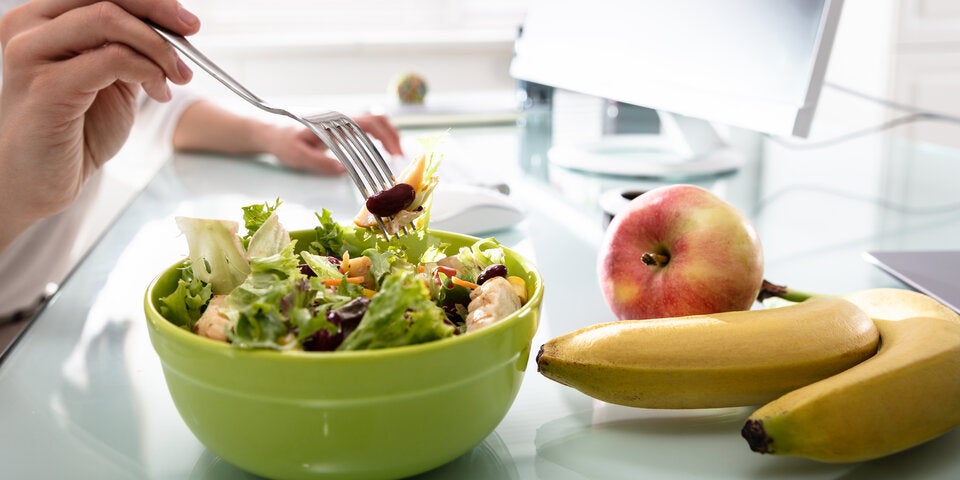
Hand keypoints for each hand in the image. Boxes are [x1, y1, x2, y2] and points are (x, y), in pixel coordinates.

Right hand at [0, 0, 197, 238]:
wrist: (37, 179)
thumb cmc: (72, 131)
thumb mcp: (107, 79)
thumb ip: (127, 49)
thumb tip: (173, 25)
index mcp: (41, 19)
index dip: (149, 1)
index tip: (187, 21)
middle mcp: (28, 27)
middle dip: (159, 11)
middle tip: (192, 33)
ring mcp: (32, 54)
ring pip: (108, 20)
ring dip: (157, 46)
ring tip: (177, 75)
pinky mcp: (46, 87)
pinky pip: (112, 59)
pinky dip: (147, 70)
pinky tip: (159, 92)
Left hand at [266, 114, 403, 174]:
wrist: (269, 131)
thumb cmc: (282, 142)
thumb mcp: (297, 155)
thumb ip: (319, 162)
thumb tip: (343, 170)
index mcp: (333, 121)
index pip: (367, 123)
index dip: (385, 136)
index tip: (394, 154)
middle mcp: (340, 117)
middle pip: (376, 118)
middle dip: (392, 136)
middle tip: (399, 157)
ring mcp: (340, 120)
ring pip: (373, 121)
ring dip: (387, 135)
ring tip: (394, 154)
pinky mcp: (339, 127)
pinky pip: (364, 127)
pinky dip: (378, 137)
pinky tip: (380, 150)